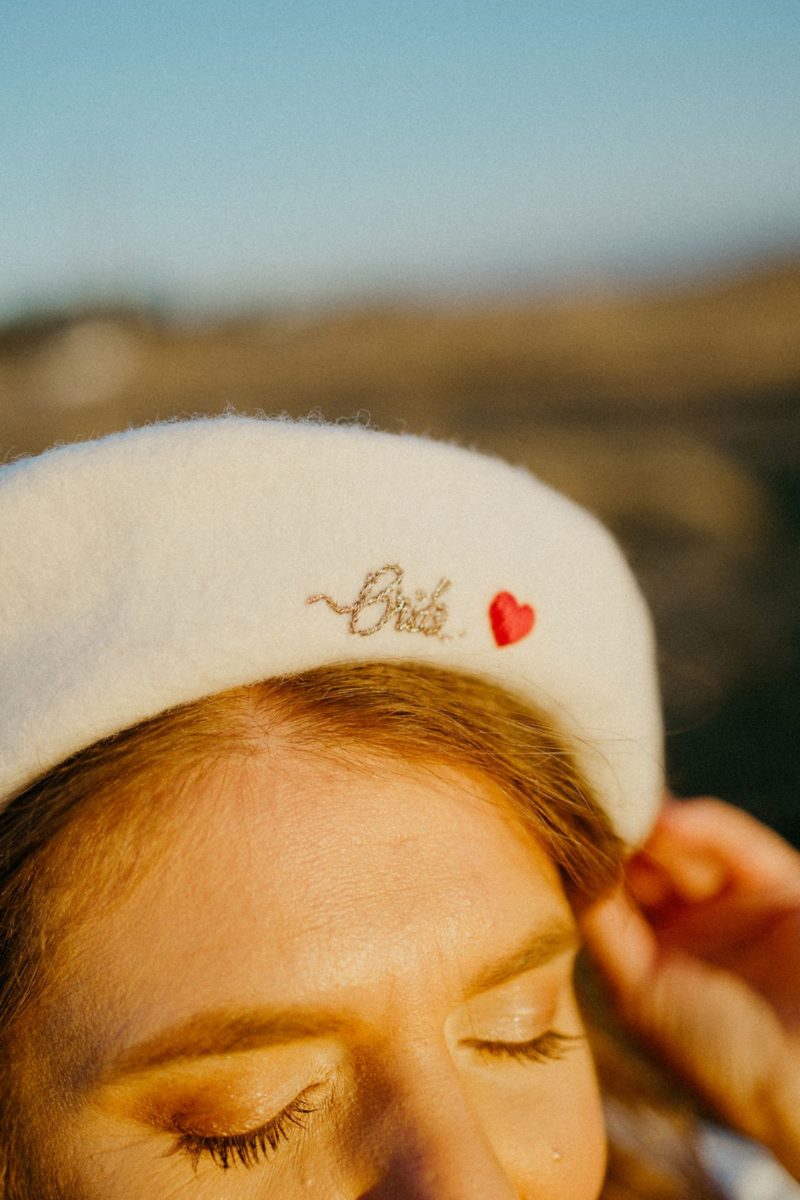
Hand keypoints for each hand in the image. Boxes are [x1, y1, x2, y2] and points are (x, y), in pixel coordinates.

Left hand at [581, 797, 799, 1179]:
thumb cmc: (717, 1055)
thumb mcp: (640, 992)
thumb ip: (606, 926)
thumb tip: (571, 866)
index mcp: (656, 964)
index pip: (614, 898)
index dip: (592, 864)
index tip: (564, 828)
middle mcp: (695, 931)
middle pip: (649, 865)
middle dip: (624, 837)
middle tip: (596, 804)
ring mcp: (738, 907)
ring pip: (689, 851)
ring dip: (659, 828)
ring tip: (630, 805)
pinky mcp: (782, 885)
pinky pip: (740, 846)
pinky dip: (708, 828)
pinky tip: (673, 820)